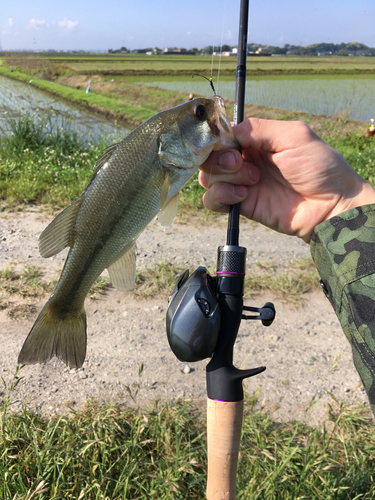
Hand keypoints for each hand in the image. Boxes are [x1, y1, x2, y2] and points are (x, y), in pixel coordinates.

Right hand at [199, 118, 374, 242]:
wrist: (330, 206)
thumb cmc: (320, 168)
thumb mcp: (294, 135)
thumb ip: (259, 129)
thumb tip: (228, 131)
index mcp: (257, 140)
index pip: (222, 135)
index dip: (216, 138)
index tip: (226, 143)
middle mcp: (246, 160)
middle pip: (210, 156)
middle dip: (220, 158)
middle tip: (240, 162)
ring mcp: (242, 183)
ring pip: (208, 177)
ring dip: (225, 177)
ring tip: (252, 181)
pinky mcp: (242, 206)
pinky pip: (213, 200)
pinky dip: (221, 195)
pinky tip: (243, 195)